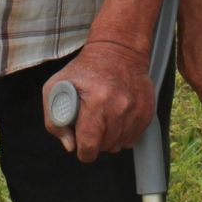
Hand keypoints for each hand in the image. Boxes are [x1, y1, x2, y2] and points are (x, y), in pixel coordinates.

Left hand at [43, 39, 154, 162]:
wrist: (119, 50)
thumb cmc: (85, 70)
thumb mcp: (56, 87)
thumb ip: (54, 120)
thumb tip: (70, 145)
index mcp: (96, 102)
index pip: (90, 145)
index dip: (83, 151)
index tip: (81, 145)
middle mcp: (120, 108)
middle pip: (105, 147)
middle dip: (96, 142)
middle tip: (91, 124)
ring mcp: (136, 110)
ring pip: (120, 145)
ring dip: (110, 138)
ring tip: (104, 119)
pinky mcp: (147, 112)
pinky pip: (133, 138)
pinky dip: (123, 134)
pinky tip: (116, 118)